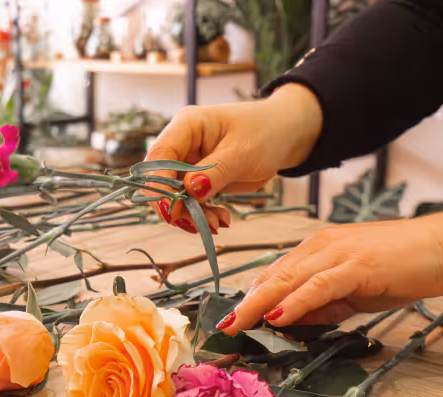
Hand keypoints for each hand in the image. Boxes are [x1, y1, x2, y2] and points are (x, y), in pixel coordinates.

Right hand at [144, 84, 322, 231]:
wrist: (284, 135)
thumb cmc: (266, 133)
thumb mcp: (244, 153)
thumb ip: (215, 171)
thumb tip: (190, 190)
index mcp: (187, 125)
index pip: (160, 155)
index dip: (158, 184)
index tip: (169, 212)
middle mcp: (181, 144)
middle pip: (162, 180)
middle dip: (177, 205)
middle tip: (200, 225)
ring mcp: (188, 162)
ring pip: (175, 196)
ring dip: (192, 214)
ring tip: (218, 223)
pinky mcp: (197, 179)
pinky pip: (191, 202)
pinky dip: (203, 214)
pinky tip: (222, 219)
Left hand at [217, 179, 442, 332]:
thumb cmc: (405, 265)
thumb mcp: (357, 290)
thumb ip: (325, 304)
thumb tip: (294, 321)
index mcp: (320, 249)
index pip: (276, 274)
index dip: (251, 298)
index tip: (231, 321)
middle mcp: (322, 245)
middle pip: (273, 276)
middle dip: (244, 304)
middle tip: (220, 328)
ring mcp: (339, 253)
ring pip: (288, 279)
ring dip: (258, 304)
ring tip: (236, 326)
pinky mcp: (358, 265)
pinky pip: (318, 286)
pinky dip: (295, 302)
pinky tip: (278, 316)